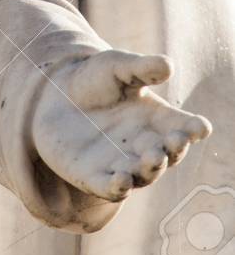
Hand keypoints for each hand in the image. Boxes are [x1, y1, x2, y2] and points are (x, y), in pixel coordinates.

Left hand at [33, 50, 210, 201]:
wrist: (53, 94)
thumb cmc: (93, 79)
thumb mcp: (116, 66)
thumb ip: (141, 68)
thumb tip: (168, 65)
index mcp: (156, 120)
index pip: (183, 129)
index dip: (194, 129)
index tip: (200, 126)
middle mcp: (144, 147)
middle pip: (167, 155)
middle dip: (173, 150)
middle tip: (174, 141)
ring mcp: (121, 164)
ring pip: (143, 175)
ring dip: (150, 170)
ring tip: (153, 158)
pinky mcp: (94, 177)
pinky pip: (110, 189)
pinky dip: (118, 187)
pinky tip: (121, 178)